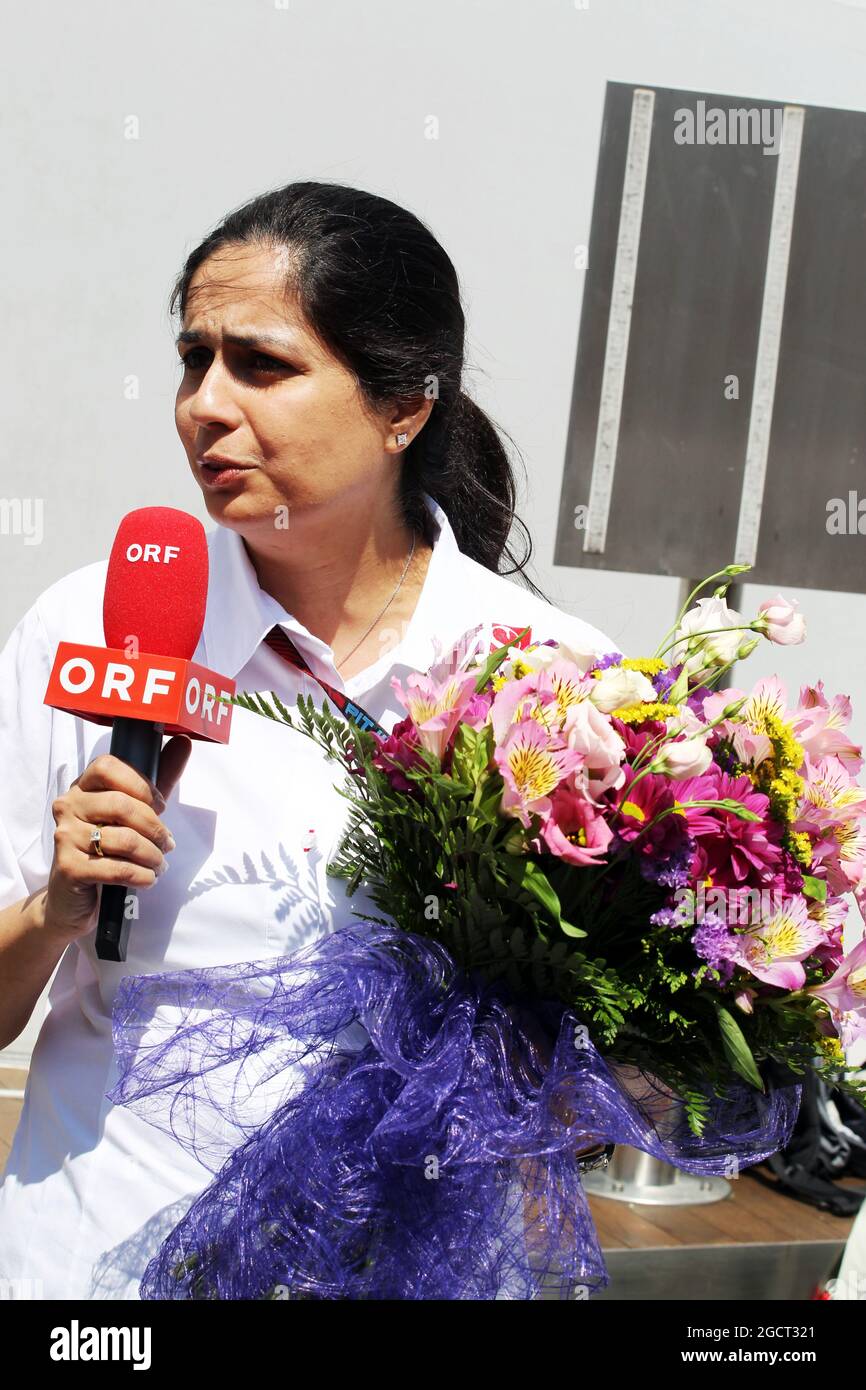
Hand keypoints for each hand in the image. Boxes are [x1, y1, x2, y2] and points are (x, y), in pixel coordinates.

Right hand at [44, 736, 191, 942]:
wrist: (74, 897)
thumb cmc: (107, 848)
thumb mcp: (135, 811)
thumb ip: (159, 778)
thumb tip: (184, 742)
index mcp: (83, 786)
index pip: (107, 766)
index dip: (141, 785)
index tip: (160, 806)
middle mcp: (68, 806)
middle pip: (121, 804)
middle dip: (154, 828)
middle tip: (167, 845)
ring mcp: (65, 836)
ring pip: (123, 839)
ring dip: (152, 856)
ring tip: (159, 865)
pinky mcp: (68, 867)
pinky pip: (116, 868)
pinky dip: (141, 876)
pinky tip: (147, 879)